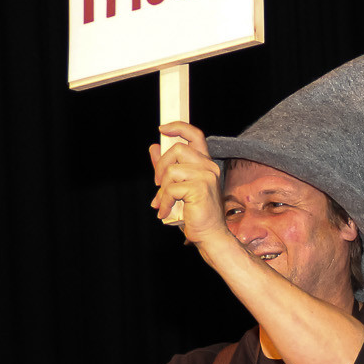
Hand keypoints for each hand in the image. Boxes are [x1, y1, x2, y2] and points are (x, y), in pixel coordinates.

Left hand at [150, 123, 227, 245]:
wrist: (209, 236)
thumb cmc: (195, 214)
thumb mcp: (177, 187)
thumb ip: (166, 167)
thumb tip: (154, 147)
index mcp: (205, 164)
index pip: (195, 135)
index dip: (179, 127)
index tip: (163, 129)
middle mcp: (209, 167)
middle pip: (177, 149)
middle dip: (161, 166)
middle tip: (157, 184)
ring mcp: (206, 176)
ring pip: (172, 170)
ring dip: (162, 189)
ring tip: (162, 204)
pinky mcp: (200, 188)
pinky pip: (171, 188)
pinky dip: (164, 201)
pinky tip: (165, 212)